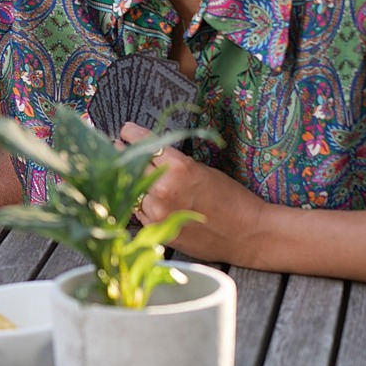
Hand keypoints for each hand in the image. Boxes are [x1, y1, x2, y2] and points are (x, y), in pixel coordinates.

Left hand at [119, 121, 267, 263]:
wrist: (248, 233)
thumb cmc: (231, 198)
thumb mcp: (201, 169)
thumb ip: (171, 162)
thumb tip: (147, 153)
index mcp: (178, 166)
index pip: (143, 143)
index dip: (130, 134)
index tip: (125, 131)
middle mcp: (164, 187)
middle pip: (129, 165)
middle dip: (122, 154)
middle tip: (117, 148)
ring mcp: (158, 211)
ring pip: (130, 190)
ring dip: (129, 182)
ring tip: (128, 174)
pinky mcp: (157, 230)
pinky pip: (138, 212)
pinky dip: (139, 204)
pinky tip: (144, 199)